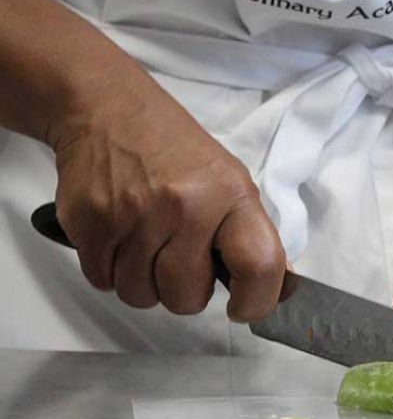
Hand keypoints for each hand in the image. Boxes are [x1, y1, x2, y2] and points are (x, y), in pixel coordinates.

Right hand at [50, 78, 283, 321]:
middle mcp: (185, 207)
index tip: (245, 308)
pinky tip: (120, 240)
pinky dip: (111, 271)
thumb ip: (250, 233)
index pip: (259, 264)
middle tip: (181, 262)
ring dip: (145, 283)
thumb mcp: (230, 180)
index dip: (257, 300)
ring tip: (148, 247)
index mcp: (231, 196)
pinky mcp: (89, 223)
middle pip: (186, 297)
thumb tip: (277, 288)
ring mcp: (133, 216)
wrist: (108, 110)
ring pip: (141, 295)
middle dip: (185, 292)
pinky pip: (103, 281)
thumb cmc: (176, 151)